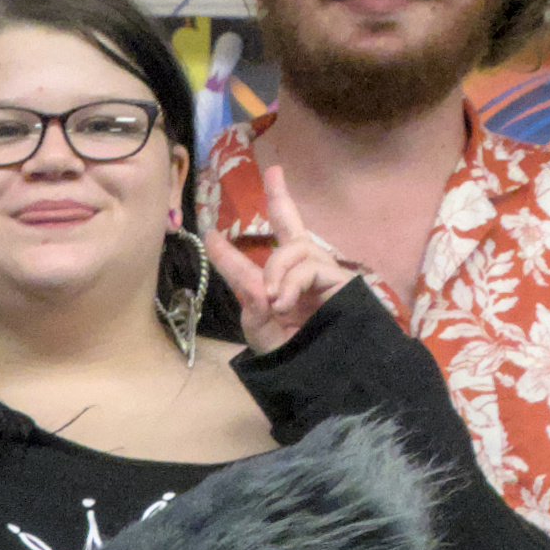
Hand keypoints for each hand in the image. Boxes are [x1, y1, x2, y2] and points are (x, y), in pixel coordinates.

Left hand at [224, 165, 366, 349]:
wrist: (327, 377)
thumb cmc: (296, 359)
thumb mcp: (262, 334)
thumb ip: (252, 305)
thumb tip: (252, 279)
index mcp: (277, 290)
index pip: (251, 264)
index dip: (229, 251)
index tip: (210, 234)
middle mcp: (300, 276)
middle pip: (293, 227)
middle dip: (282, 198)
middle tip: (274, 171)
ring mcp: (321, 276)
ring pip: (295, 247)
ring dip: (277, 269)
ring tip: (273, 299)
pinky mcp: (340, 281)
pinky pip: (308, 265)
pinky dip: (291, 281)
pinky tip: (284, 302)